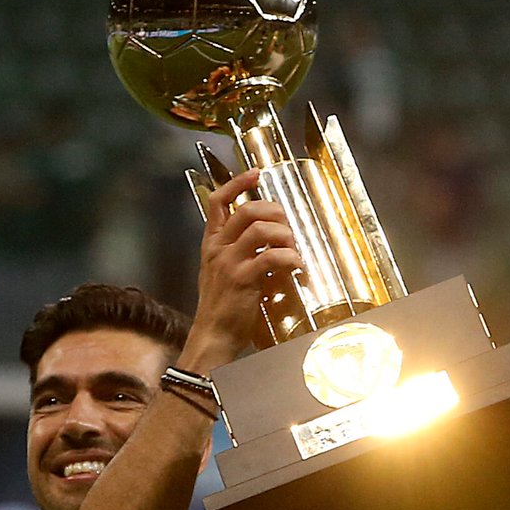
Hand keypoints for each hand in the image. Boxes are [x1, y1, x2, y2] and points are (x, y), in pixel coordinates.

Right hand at [179, 168, 302, 371]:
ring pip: (261, 230)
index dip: (238, 183)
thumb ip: (239, 252)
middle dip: (275, 212)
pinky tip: (297, 268)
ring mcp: (230, 263)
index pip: (218, 201)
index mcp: (212, 243)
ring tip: (293, 250)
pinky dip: (291, 259)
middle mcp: (218, 248)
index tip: (257, 174)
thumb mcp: (221, 272)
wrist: (213, 336)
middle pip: (248, 210)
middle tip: (288, 226)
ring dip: (286, 236)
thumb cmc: (222, 307)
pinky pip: (273, 257)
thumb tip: (270, 238)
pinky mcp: (244, 280)